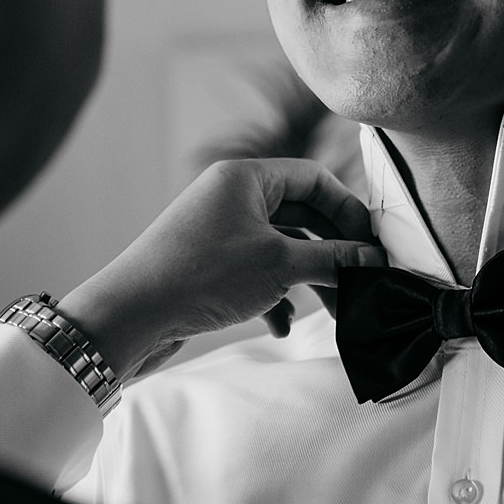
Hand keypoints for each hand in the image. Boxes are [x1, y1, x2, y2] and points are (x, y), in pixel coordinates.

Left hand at [58, 158, 384, 376]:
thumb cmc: (202, 275)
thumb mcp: (279, 265)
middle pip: (300, 215)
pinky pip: (255, 272)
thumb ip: (333, 259)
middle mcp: (231, 197)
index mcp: (247, 177)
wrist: (130, 315)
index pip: (314, 179)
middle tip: (360, 281)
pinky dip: (273, 296)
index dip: (348, 211)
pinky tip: (280, 326)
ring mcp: (218, 231)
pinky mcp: (208, 264)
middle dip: (331, 252)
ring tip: (331, 312)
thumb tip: (373, 259)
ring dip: (306, 279)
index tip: (372, 246)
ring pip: (280, 248)